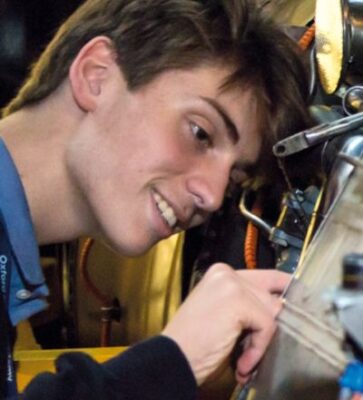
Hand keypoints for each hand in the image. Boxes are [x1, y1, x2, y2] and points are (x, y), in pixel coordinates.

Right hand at [162, 263, 289, 384]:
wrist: (173, 355)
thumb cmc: (193, 340)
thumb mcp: (221, 313)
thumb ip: (245, 303)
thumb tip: (277, 309)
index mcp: (221, 273)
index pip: (265, 276)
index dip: (284, 288)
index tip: (300, 295)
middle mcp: (227, 273)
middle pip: (271, 296)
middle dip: (268, 325)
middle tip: (254, 350)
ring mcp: (232, 284)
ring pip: (272, 311)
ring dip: (261, 342)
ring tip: (244, 359)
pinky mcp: (238, 301)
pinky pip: (267, 326)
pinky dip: (258, 349)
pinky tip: (242, 362)